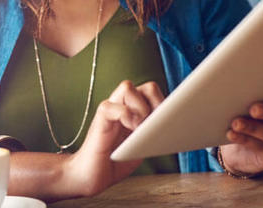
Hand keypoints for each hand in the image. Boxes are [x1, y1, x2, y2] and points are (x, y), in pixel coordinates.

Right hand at [64, 80, 163, 195]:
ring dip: (140, 108)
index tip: (171, 122)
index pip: (155, 93)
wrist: (90, 176)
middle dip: (157, 104)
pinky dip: (126, 116)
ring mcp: (110, 109)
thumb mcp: (141, 146)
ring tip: (141, 128)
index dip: (167, 105)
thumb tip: (172, 126)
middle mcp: (123, 105)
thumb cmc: (115, 162)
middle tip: (155, 125)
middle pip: (147, 87)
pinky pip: (112, 106)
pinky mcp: (100, 119)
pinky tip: (130, 130)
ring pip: (128, 87)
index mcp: (135, 110)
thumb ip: (152, 133)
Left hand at [219, 83, 262, 175]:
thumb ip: (257, 94)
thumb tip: (240, 83)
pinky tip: (232, 134)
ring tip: (236, 123)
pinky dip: (245, 139)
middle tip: (254, 108)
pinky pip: (262, 148)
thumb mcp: (254, 103)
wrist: (239, 149)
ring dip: (253, 128)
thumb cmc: (249, 117)